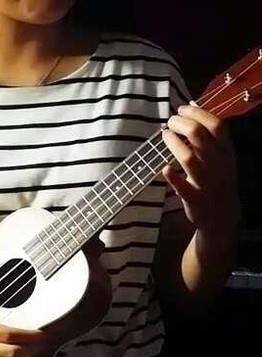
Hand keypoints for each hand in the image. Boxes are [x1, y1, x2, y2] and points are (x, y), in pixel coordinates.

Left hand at [162, 102, 240, 235]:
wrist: (222, 216)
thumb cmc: (217, 180)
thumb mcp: (221, 156)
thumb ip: (208, 133)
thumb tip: (192, 105)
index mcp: (226, 152)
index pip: (215, 124)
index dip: (196, 113)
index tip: (181, 108)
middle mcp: (218, 164)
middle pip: (198, 136)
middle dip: (180, 123)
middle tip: (169, 122)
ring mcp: (206, 182)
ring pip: (188, 158)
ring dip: (173, 143)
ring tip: (164, 135)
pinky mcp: (193, 198)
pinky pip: (181, 186)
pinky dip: (172, 176)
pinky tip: (164, 168)